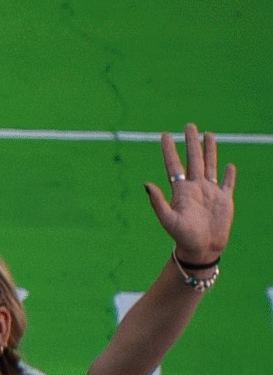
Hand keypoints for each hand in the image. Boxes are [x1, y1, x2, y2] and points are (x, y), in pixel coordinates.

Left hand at [145, 121, 234, 269]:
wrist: (202, 249)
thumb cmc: (182, 236)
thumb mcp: (168, 219)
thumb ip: (157, 202)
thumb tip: (146, 183)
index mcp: (180, 190)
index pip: (173, 164)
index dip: (169, 149)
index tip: (164, 134)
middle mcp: (195, 187)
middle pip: (193, 159)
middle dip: (191, 142)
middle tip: (189, 125)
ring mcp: (210, 192)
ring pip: (210, 165)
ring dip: (210, 150)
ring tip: (208, 134)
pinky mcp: (224, 200)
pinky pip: (227, 183)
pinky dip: (228, 174)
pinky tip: (228, 165)